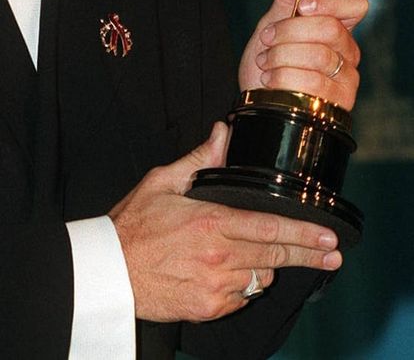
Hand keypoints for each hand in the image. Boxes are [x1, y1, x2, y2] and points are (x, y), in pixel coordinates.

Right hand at [109, 122, 341, 322]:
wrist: (108, 272)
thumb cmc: (132, 225)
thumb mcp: (161, 182)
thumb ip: (198, 159)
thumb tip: (222, 132)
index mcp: (209, 222)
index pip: (269, 228)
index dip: (303, 233)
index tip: (328, 236)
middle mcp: (218, 257)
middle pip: (275, 257)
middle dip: (307, 254)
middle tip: (332, 253)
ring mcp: (215, 287)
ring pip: (260, 278)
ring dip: (267, 266)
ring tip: (264, 255)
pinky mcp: (209, 308)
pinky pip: (242, 297)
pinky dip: (244, 285)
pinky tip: (232, 271)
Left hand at [238, 0, 368, 110]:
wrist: (257, 100)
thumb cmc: (267, 62)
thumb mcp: (271, 24)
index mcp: (336, 26)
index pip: (356, 4)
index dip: (331, 1)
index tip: (302, 6)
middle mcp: (348, 51)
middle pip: (330, 28)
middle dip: (289, 32)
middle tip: (266, 38)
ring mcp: (347, 78)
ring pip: (319, 55)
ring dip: (281, 56)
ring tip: (265, 62)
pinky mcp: (338, 103)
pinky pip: (314, 82)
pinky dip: (283, 77)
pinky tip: (269, 80)